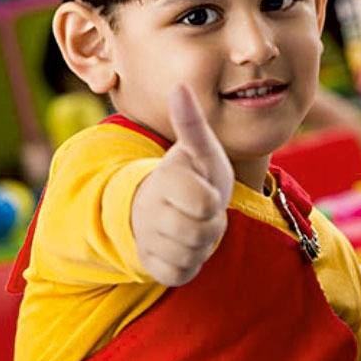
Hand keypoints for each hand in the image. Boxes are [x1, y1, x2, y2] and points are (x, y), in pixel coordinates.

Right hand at [132, 84, 233, 285]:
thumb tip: (180, 86)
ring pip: (192, 254)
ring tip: (193, 224)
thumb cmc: (192, 174)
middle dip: (211, 223)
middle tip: (202, 209)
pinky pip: (180, 273)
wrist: (167, 207)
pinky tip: (184, 246)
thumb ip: (191, 122)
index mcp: (164, 180)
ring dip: (202, 243)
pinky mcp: (152, 266)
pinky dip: (190, 263)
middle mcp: (149, 212)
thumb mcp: (200, 149)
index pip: (206, 203)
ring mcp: (148, 240)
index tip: (203, 186)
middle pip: (202, 233)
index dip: (213, 198)